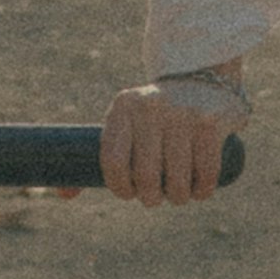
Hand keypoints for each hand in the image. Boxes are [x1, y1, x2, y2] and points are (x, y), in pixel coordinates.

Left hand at [99, 74, 238, 206]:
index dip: (119, 187)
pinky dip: (202, 192)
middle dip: (150, 198)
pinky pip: (206, 174)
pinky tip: (199, 190)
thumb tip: (69, 194)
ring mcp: (182, 114)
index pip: (113, 160)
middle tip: (155, 197)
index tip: (128, 193)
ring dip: (178, 198)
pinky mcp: (209, 124)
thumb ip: (105, 154)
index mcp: (123, 107)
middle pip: (145, 175)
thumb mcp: (126, 121)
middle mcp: (150, 107)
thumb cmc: (154, 116)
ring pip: (177, 181)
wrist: (199, 80)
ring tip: (178, 194)